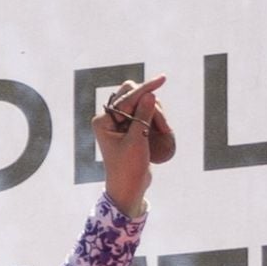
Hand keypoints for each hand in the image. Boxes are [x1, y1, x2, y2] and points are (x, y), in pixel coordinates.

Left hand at [94, 74, 168, 214]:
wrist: (128, 186)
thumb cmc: (129, 166)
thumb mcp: (137, 140)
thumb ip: (142, 116)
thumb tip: (149, 94)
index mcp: (103, 121)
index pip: (126, 98)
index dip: (146, 88)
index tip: (163, 78)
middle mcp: (108, 119)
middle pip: (133, 96)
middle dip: (151, 106)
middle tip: (162, 125)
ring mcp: (119, 123)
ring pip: (142, 104)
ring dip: (156, 114)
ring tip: (163, 133)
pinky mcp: (129, 128)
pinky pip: (145, 113)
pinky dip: (156, 118)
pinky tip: (162, 130)